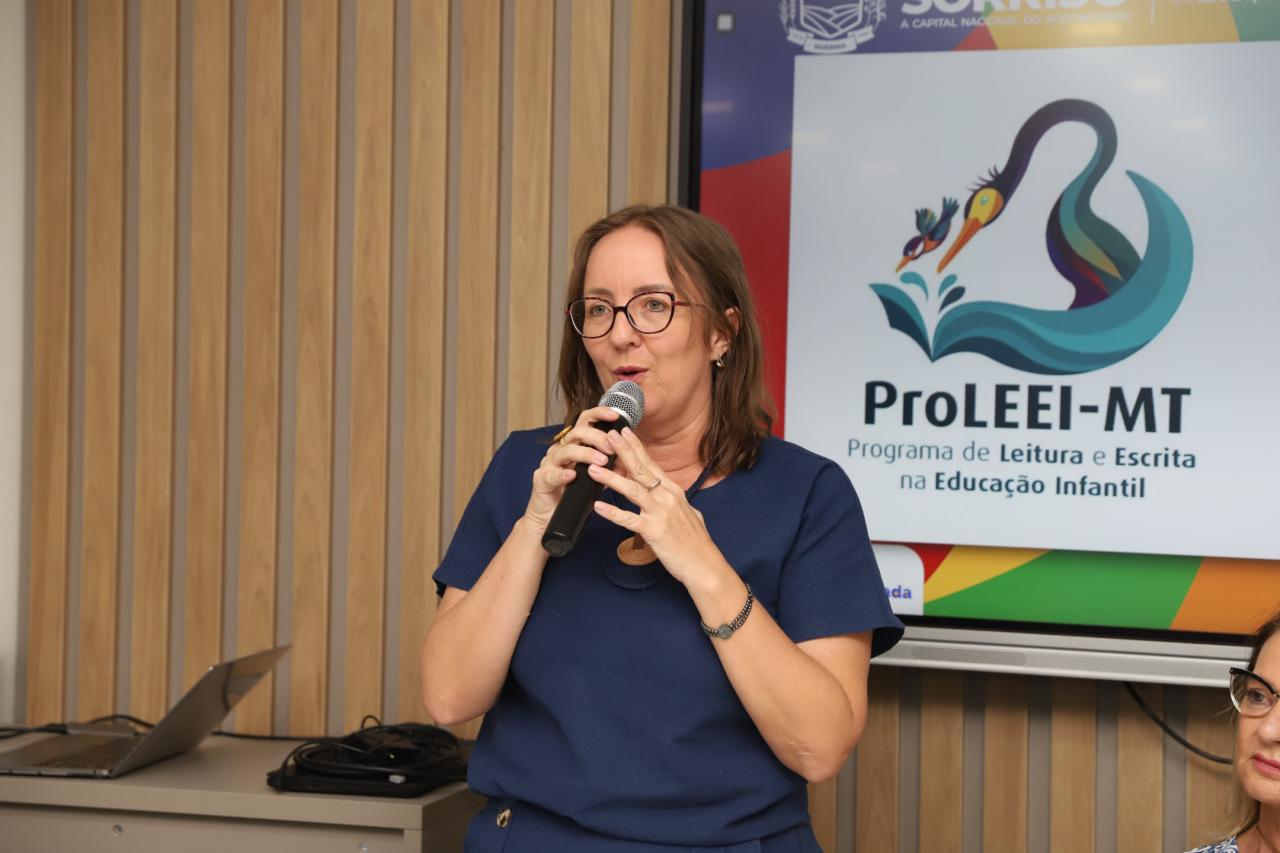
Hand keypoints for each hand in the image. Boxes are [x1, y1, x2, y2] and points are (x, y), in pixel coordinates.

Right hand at [522, 407, 619, 531]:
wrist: (549, 515)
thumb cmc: (572, 493)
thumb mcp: (594, 477)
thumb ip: (607, 466)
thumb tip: (626, 460)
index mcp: (573, 445)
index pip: (585, 422)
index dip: (599, 415)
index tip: (615, 416)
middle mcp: (560, 450)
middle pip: (577, 432)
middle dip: (597, 436)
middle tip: (612, 447)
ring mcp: (549, 464)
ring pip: (566, 451)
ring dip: (585, 454)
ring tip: (601, 461)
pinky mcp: (541, 480)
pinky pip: (551, 474)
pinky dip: (562, 474)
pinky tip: (572, 475)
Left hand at [587, 427, 725, 586]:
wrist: (705, 565)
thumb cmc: (696, 542)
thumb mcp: (687, 513)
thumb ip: (673, 501)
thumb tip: (666, 494)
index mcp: (673, 491)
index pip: (651, 464)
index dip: (636, 447)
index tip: (624, 433)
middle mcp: (667, 498)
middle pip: (641, 469)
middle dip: (623, 451)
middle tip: (607, 436)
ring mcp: (660, 513)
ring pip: (633, 490)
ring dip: (612, 478)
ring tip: (594, 469)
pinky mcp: (654, 531)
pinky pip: (629, 520)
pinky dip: (613, 512)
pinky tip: (599, 507)